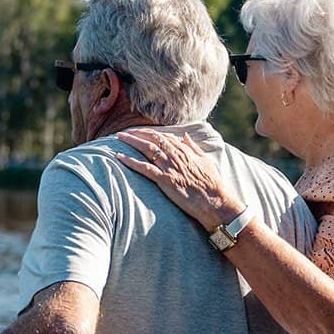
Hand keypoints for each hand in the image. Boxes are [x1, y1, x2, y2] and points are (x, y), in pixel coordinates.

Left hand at [116, 129, 245, 231]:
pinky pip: (144, 168)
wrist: (215, 202)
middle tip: (123, 133)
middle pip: (152, 139)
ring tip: (118, 138)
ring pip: (147, 149)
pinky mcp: (165, 180)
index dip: (149, 132)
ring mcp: (170, 167)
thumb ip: (194, 147)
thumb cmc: (213, 184)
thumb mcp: (206, 160)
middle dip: (136, 133)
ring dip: (131, 142)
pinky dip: (131, 161)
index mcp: (185, 151)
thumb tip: (185, 136)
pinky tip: (119, 157)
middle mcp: (176, 156)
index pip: (163, 136)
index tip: (138, 131)